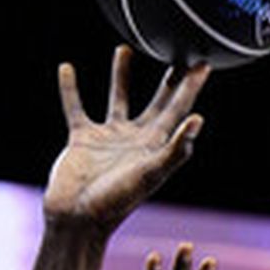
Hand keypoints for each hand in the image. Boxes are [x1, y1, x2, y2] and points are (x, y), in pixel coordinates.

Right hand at [45, 48, 208, 232]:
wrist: (76, 220)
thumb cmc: (115, 202)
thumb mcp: (149, 174)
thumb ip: (175, 149)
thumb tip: (197, 119)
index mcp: (154, 146)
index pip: (178, 110)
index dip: (191, 87)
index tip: (203, 63)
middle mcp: (134, 140)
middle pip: (156, 102)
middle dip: (168, 79)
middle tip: (178, 52)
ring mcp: (108, 139)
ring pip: (117, 99)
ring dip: (121, 75)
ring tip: (125, 48)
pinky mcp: (82, 139)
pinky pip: (76, 108)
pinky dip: (70, 89)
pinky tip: (66, 68)